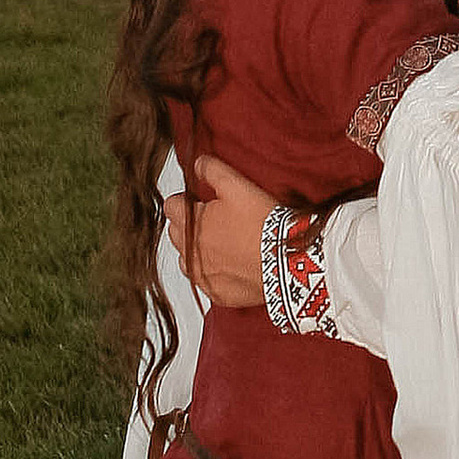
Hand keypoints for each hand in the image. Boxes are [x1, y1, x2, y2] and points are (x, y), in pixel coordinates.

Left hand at [164, 153, 284, 306]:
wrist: (287, 260)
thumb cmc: (263, 223)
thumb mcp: (237, 185)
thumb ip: (212, 171)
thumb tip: (197, 164)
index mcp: (190, 223)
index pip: (171, 206)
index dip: (186, 200)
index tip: (202, 200)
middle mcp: (190, 252)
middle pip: (176, 233)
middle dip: (189, 224)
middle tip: (216, 219)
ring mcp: (202, 276)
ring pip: (187, 260)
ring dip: (197, 251)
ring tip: (223, 243)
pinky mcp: (218, 294)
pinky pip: (206, 282)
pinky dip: (215, 273)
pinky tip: (233, 265)